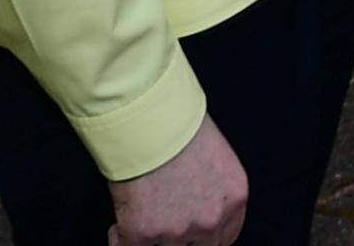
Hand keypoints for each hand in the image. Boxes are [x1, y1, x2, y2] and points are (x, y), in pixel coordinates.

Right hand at [107, 116, 247, 245]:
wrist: (147, 119)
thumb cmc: (176, 123)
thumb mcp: (213, 156)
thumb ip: (212, 188)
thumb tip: (195, 201)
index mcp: (234, 196)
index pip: (226, 236)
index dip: (205, 236)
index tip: (192, 234)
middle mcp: (211, 218)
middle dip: (181, 240)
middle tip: (163, 227)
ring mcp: (179, 230)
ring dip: (151, 238)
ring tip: (139, 217)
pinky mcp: (145, 233)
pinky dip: (121, 239)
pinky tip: (119, 227)